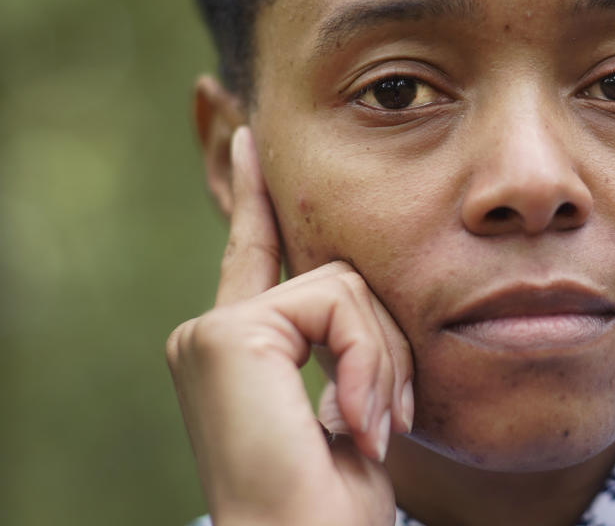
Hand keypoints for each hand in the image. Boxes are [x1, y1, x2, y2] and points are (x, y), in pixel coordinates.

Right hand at [166, 126, 413, 525]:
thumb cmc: (333, 503)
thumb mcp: (351, 406)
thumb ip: (342, 345)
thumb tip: (357, 299)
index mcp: (240, 349)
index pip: (254, 253)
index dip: (253, 195)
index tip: (252, 141)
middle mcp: (213, 333)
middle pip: (339, 276)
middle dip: (385, 345)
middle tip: (384, 421)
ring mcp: (213, 332)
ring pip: (347, 285)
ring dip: (383, 364)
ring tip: (370, 430)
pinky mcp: (229, 336)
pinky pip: (338, 302)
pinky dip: (367, 362)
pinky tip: (354, 423)